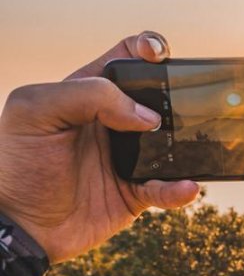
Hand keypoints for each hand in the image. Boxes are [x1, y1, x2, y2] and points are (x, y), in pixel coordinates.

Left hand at [0, 33, 198, 262]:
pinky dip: (180, 189)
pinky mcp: (134, 193)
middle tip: (187, 100)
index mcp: (88, 92)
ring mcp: (127, 157)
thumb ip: (88, 95)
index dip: (147, 50)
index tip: (157, 57)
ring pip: (171, 142)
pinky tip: (186, 187)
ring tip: (195, 144)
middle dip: (178, 93)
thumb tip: (146, 115)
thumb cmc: (17, 163)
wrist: (18, 225)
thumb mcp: (36, 111)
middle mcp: (112, 122)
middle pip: (159, 97)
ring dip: (187, 142)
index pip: (127, 58)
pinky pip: (166, 188)